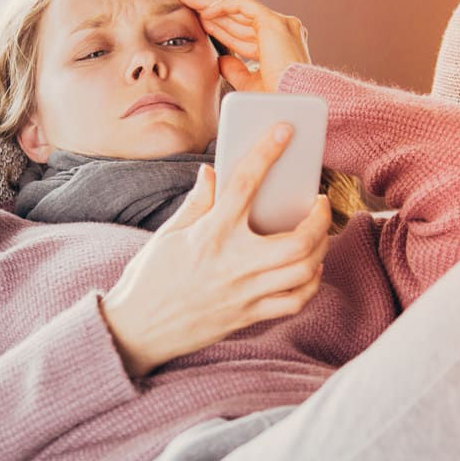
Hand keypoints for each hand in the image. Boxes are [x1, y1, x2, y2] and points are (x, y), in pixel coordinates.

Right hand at [100, 122, 331, 378]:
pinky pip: (294, 302)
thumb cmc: (150, 278)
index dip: (266, 152)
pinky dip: (310, 285)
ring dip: (321, 250)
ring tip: (319, 235)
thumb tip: (212, 173)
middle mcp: (232, 263)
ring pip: (303, 271)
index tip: (284, 130)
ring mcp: (244, 293)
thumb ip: (197, 203)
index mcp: (210, 234)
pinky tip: (309, 270)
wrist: (138, 330)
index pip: (244, 184)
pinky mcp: (248, 316)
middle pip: (297, 240)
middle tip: (320, 204)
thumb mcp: (168, 234)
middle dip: (320, 219)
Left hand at [179, 0, 311, 92]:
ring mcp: (281, 25)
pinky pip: (244, 5)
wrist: (293, 105)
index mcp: (279, 47)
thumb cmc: (276, 100)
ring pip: (240, 8)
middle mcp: (282, 32)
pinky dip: (223, 6)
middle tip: (188, 3)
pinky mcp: (275, 22)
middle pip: (240, 18)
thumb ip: (237, 70)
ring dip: (213, 5)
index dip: (221, 28)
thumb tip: (221, 59)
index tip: (200, 24)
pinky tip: (204, 11)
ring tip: (189, 1)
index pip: (245, 32)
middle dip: (213, 12)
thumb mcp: (250, 84)